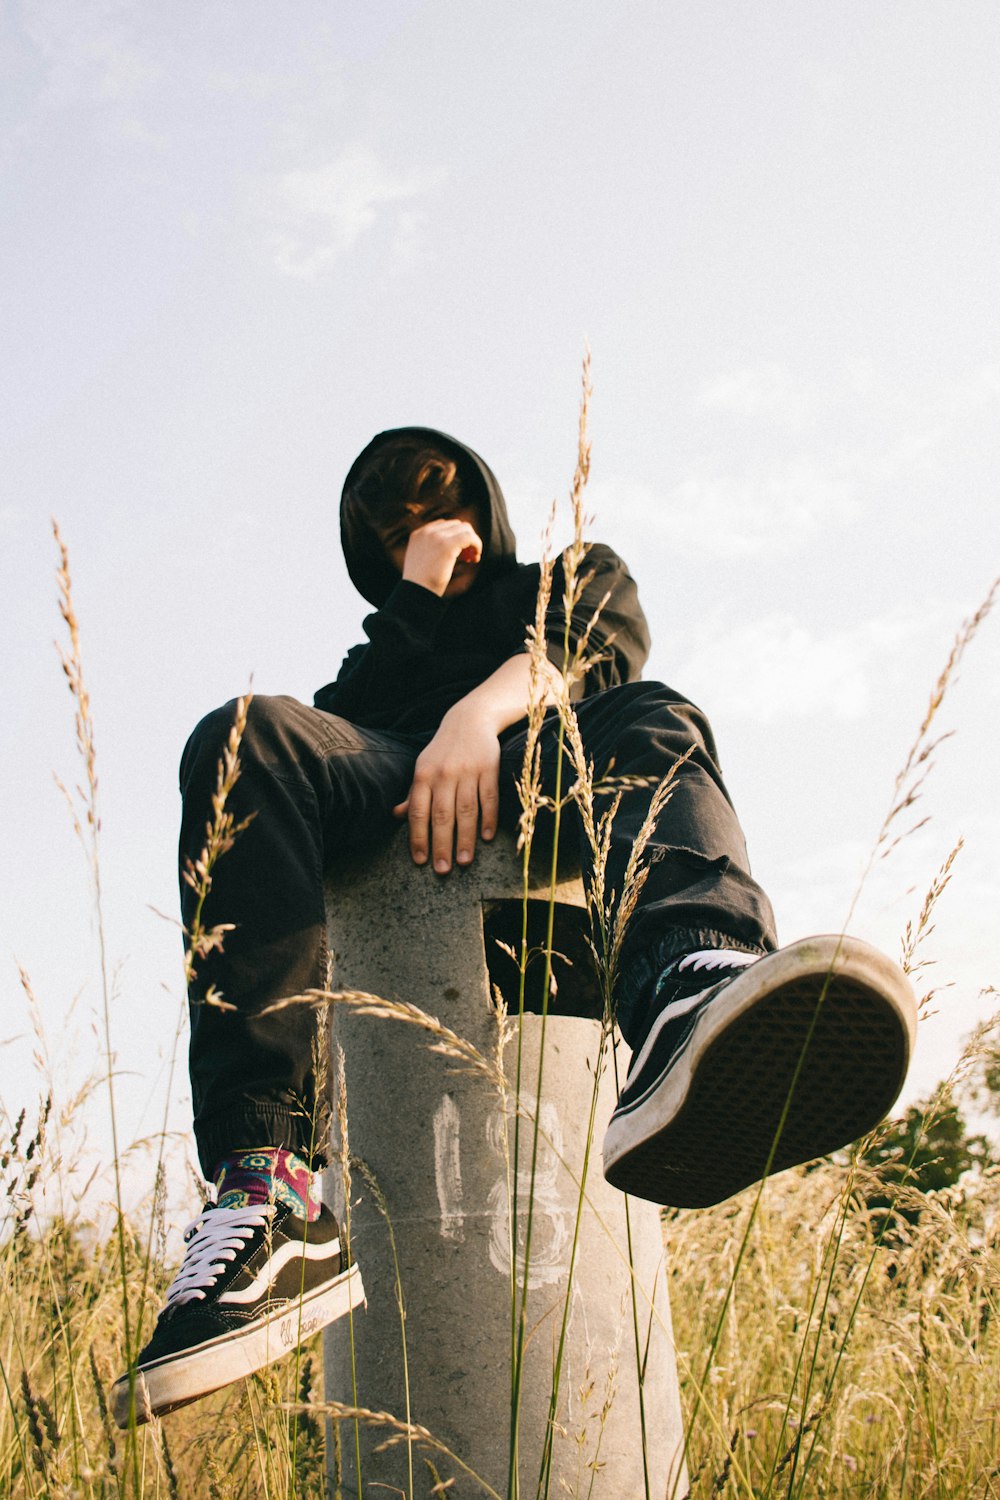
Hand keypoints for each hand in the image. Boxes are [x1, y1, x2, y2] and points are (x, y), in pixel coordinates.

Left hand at [393, 704, 499, 871]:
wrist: (470, 720)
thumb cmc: (443, 750)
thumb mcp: (423, 767)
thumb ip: (413, 794)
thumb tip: (396, 815)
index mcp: (423, 776)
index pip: (419, 812)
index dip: (418, 838)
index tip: (420, 861)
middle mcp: (444, 774)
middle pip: (442, 815)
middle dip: (441, 845)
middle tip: (442, 870)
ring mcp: (468, 771)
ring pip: (466, 810)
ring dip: (465, 838)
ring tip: (464, 862)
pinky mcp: (489, 768)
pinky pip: (489, 798)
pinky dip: (488, 819)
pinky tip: (486, 838)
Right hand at [402, 518, 481, 596]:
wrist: (417, 593)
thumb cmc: (421, 583)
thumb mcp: (422, 561)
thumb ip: (432, 550)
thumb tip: (454, 549)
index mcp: (419, 534)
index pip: (444, 525)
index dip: (456, 537)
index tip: (461, 554)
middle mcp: (427, 532)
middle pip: (456, 525)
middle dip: (465, 539)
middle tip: (468, 557)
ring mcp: (436, 537)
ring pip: (465, 528)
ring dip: (472, 542)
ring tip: (473, 558)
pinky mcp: (447, 545)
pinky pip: (470, 537)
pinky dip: (477, 545)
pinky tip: (476, 557)